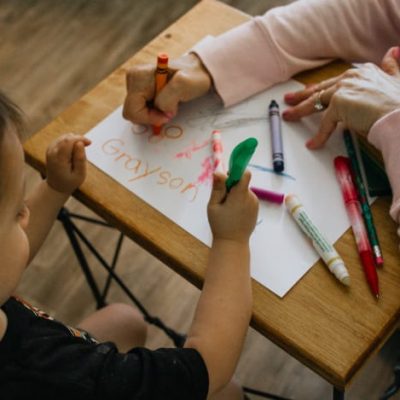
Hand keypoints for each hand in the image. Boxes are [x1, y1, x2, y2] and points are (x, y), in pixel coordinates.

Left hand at [46, 133, 90, 193]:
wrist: (56, 186)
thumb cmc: (70, 181)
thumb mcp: (79, 174)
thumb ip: (80, 159)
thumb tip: (80, 143)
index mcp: (59, 159)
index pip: (68, 141)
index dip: (80, 139)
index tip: (90, 143)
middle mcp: (52, 152)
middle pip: (66, 137)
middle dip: (78, 139)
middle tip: (87, 146)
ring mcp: (50, 149)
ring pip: (64, 137)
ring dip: (75, 141)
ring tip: (80, 151)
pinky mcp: (51, 148)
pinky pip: (62, 140)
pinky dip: (70, 142)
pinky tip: (75, 150)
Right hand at [123, 53, 211, 125]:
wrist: (197, 72)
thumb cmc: (193, 77)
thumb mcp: (184, 85)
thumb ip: (168, 98)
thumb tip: (161, 110)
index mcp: (138, 76)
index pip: (132, 110)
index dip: (149, 118)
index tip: (167, 114)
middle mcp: (132, 79)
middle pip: (132, 113)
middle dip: (150, 117)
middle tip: (169, 110)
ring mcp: (135, 85)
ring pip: (136, 113)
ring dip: (153, 115)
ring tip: (169, 105)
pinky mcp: (140, 91)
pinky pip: (141, 110)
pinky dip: (153, 112)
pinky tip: (165, 104)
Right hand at [207, 171, 257, 243]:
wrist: (233, 243)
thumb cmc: (220, 225)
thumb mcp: (213, 206)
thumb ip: (217, 188)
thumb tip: (218, 172)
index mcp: (240, 195)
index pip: (244, 174)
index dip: (236, 173)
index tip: (226, 180)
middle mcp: (251, 197)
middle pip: (242, 183)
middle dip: (232, 186)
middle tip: (222, 199)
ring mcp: (255, 203)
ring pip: (244, 190)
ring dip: (236, 194)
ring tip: (227, 208)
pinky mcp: (256, 209)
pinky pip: (247, 198)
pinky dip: (240, 201)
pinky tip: (234, 212)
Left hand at [282, 47, 399, 148]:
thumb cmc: (399, 105)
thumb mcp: (397, 80)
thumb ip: (392, 67)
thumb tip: (391, 53)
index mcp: (362, 72)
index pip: (334, 81)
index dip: (319, 88)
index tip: (309, 91)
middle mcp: (351, 77)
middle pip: (320, 89)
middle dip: (302, 96)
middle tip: (289, 99)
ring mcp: (343, 89)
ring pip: (315, 102)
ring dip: (299, 110)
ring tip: (288, 117)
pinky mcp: (339, 103)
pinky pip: (325, 123)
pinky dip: (319, 136)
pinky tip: (313, 143)